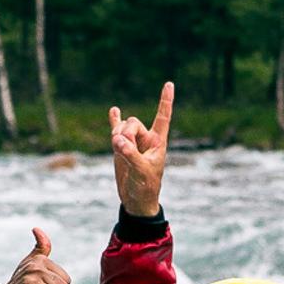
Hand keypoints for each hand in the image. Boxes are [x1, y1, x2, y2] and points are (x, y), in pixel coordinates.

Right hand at [108, 84, 173, 218]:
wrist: (135, 199)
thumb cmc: (145, 186)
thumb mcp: (141, 171)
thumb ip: (130, 155)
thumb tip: (118, 140)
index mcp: (158, 142)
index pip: (163, 117)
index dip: (165, 101)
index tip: (169, 84)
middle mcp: (146, 139)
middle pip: (133, 122)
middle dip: (126, 132)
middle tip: (124, 148)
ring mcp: (132, 142)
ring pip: (123, 126)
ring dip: (118, 133)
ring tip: (118, 148)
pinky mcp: (121, 147)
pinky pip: (116, 129)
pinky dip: (114, 120)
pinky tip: (114, 110)